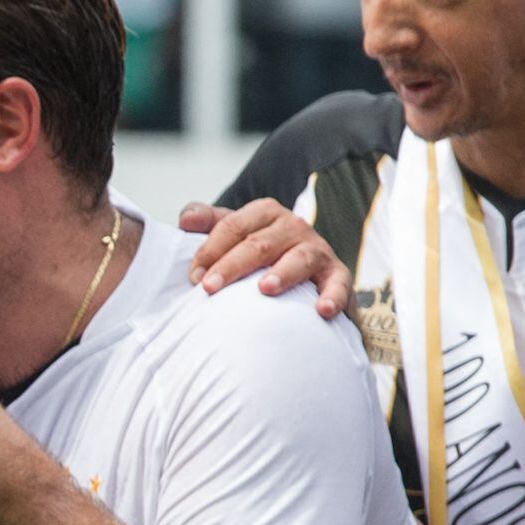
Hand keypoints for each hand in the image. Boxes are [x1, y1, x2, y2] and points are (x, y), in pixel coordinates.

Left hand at [179, 199, 352, 317]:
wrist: (305, 279)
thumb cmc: (260, 256)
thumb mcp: (235, 234)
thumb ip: (210, 224)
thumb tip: (185, 220)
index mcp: (265, 213)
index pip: (233, 226)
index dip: (210, 250)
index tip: (193, 277)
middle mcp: (293, 227)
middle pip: (259, 244)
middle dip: (232, 265)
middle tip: (209, 288)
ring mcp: (317, 250)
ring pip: (298, 259)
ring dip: (283, 273)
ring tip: (264, 289)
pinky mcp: (337, 274)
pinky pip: (338, 283)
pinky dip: (332, 295)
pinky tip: (322, 310)